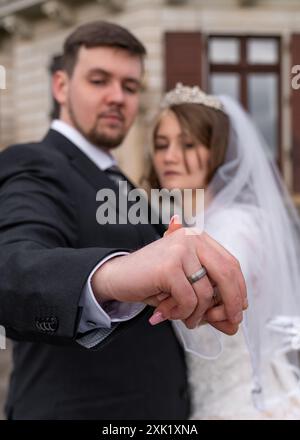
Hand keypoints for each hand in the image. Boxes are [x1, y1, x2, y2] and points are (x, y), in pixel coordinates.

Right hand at [91, 216, 246, 331]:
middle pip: (227, 274)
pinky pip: (188, 300)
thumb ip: (210, 304)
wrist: (117, 277)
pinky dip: (181, 313)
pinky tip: (166, 312)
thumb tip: (234, 325)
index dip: (239, 289)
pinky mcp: (168, 266)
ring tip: (183, 318)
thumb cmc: (154, 284)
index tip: (238, 311)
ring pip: (206, 293)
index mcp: (199, 239)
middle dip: (231, 303)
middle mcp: (192, 239)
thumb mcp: (186, 291)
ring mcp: (180, 250)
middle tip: (229, 323)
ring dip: (196, 315)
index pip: (231, 264)